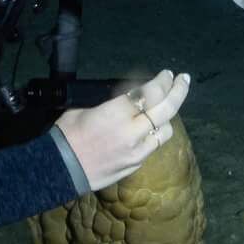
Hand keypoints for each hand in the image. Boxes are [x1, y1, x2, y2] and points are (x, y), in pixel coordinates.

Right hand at [55, 71, 191, 192]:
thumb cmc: (67, 134)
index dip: (162, 81)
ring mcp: (137, 151)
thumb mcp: (85, 108)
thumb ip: (112, 101)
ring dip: (167, 117)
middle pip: (167, 109)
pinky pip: (153, 147)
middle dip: (178, 91)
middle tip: (183, 80)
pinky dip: (154, 135)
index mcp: (117, 113)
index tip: (168, 73)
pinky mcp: (135, 165)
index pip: (151, 92)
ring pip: (166, 131)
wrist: (60, 170)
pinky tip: (148, 130)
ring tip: (163, 109)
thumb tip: (128, 94)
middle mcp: (132, 132)